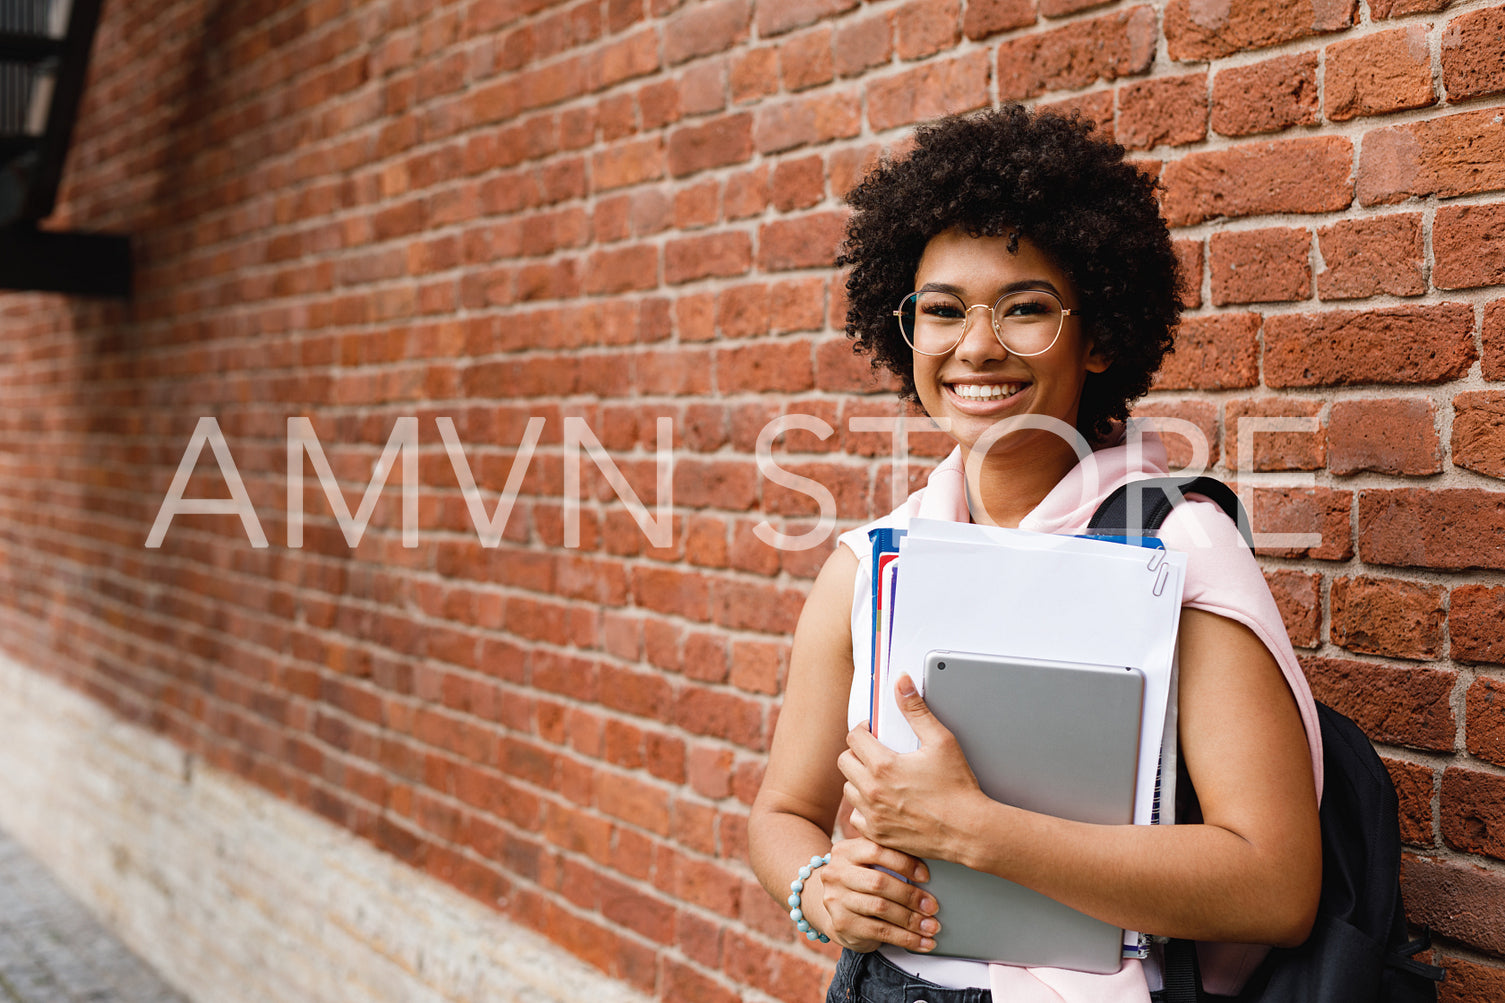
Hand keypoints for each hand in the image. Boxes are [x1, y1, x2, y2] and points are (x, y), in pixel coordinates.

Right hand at [815, 837, 940, 952]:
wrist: (836, 909)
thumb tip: (930, 872)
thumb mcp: (870, 864)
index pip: (876, 850)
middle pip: (879, 882)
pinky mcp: (843, 925)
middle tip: (933, 907)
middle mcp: (836, 874)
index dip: (904, 863)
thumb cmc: (863, 881)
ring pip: (881, 908)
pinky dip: (906, 939)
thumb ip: (891, 859)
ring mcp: (836, 900)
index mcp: (845, 851)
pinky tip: (922, 942)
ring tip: (932, 927)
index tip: (926, 876)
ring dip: (911, 920)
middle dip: (910, 896)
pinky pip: (880, 932)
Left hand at [838, 674, 988, 860]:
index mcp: (883, 766)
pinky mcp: (877, 834)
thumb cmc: (958, 789)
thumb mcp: (941, 741)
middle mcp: (872, 791)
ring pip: (848, 789)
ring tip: (881, 777)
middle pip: (844, 761)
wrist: (969, 831)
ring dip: (859, 780)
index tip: (875, 732)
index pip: (853, 737)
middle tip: (876, 753)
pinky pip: (856, 817)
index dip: (864, 730)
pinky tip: (883, 802)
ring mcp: (873, 815)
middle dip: (858, 753)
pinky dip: (865, 808)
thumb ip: (916, 710)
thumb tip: (901, 682)